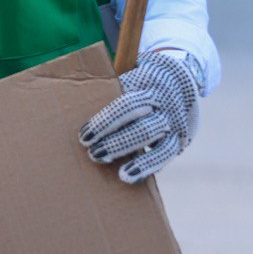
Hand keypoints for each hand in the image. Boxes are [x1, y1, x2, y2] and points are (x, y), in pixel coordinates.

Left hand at [79, 50, 200, 183]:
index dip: (102, 121)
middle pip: (134, 118)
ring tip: (105, 163)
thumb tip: (71, 109)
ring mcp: (172, 117)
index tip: (83, 136)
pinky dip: (147, 166)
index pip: (122, 103)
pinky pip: (166, 153)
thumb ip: (106, 92)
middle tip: (91, 152)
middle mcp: (158, 99)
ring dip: (125, 150)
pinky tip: (129, 176)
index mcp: (142, 82)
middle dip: (111, 138)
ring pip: (150, 134)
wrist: (181, 79)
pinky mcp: (181, 137)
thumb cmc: (139, 83)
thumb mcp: (127, 77)